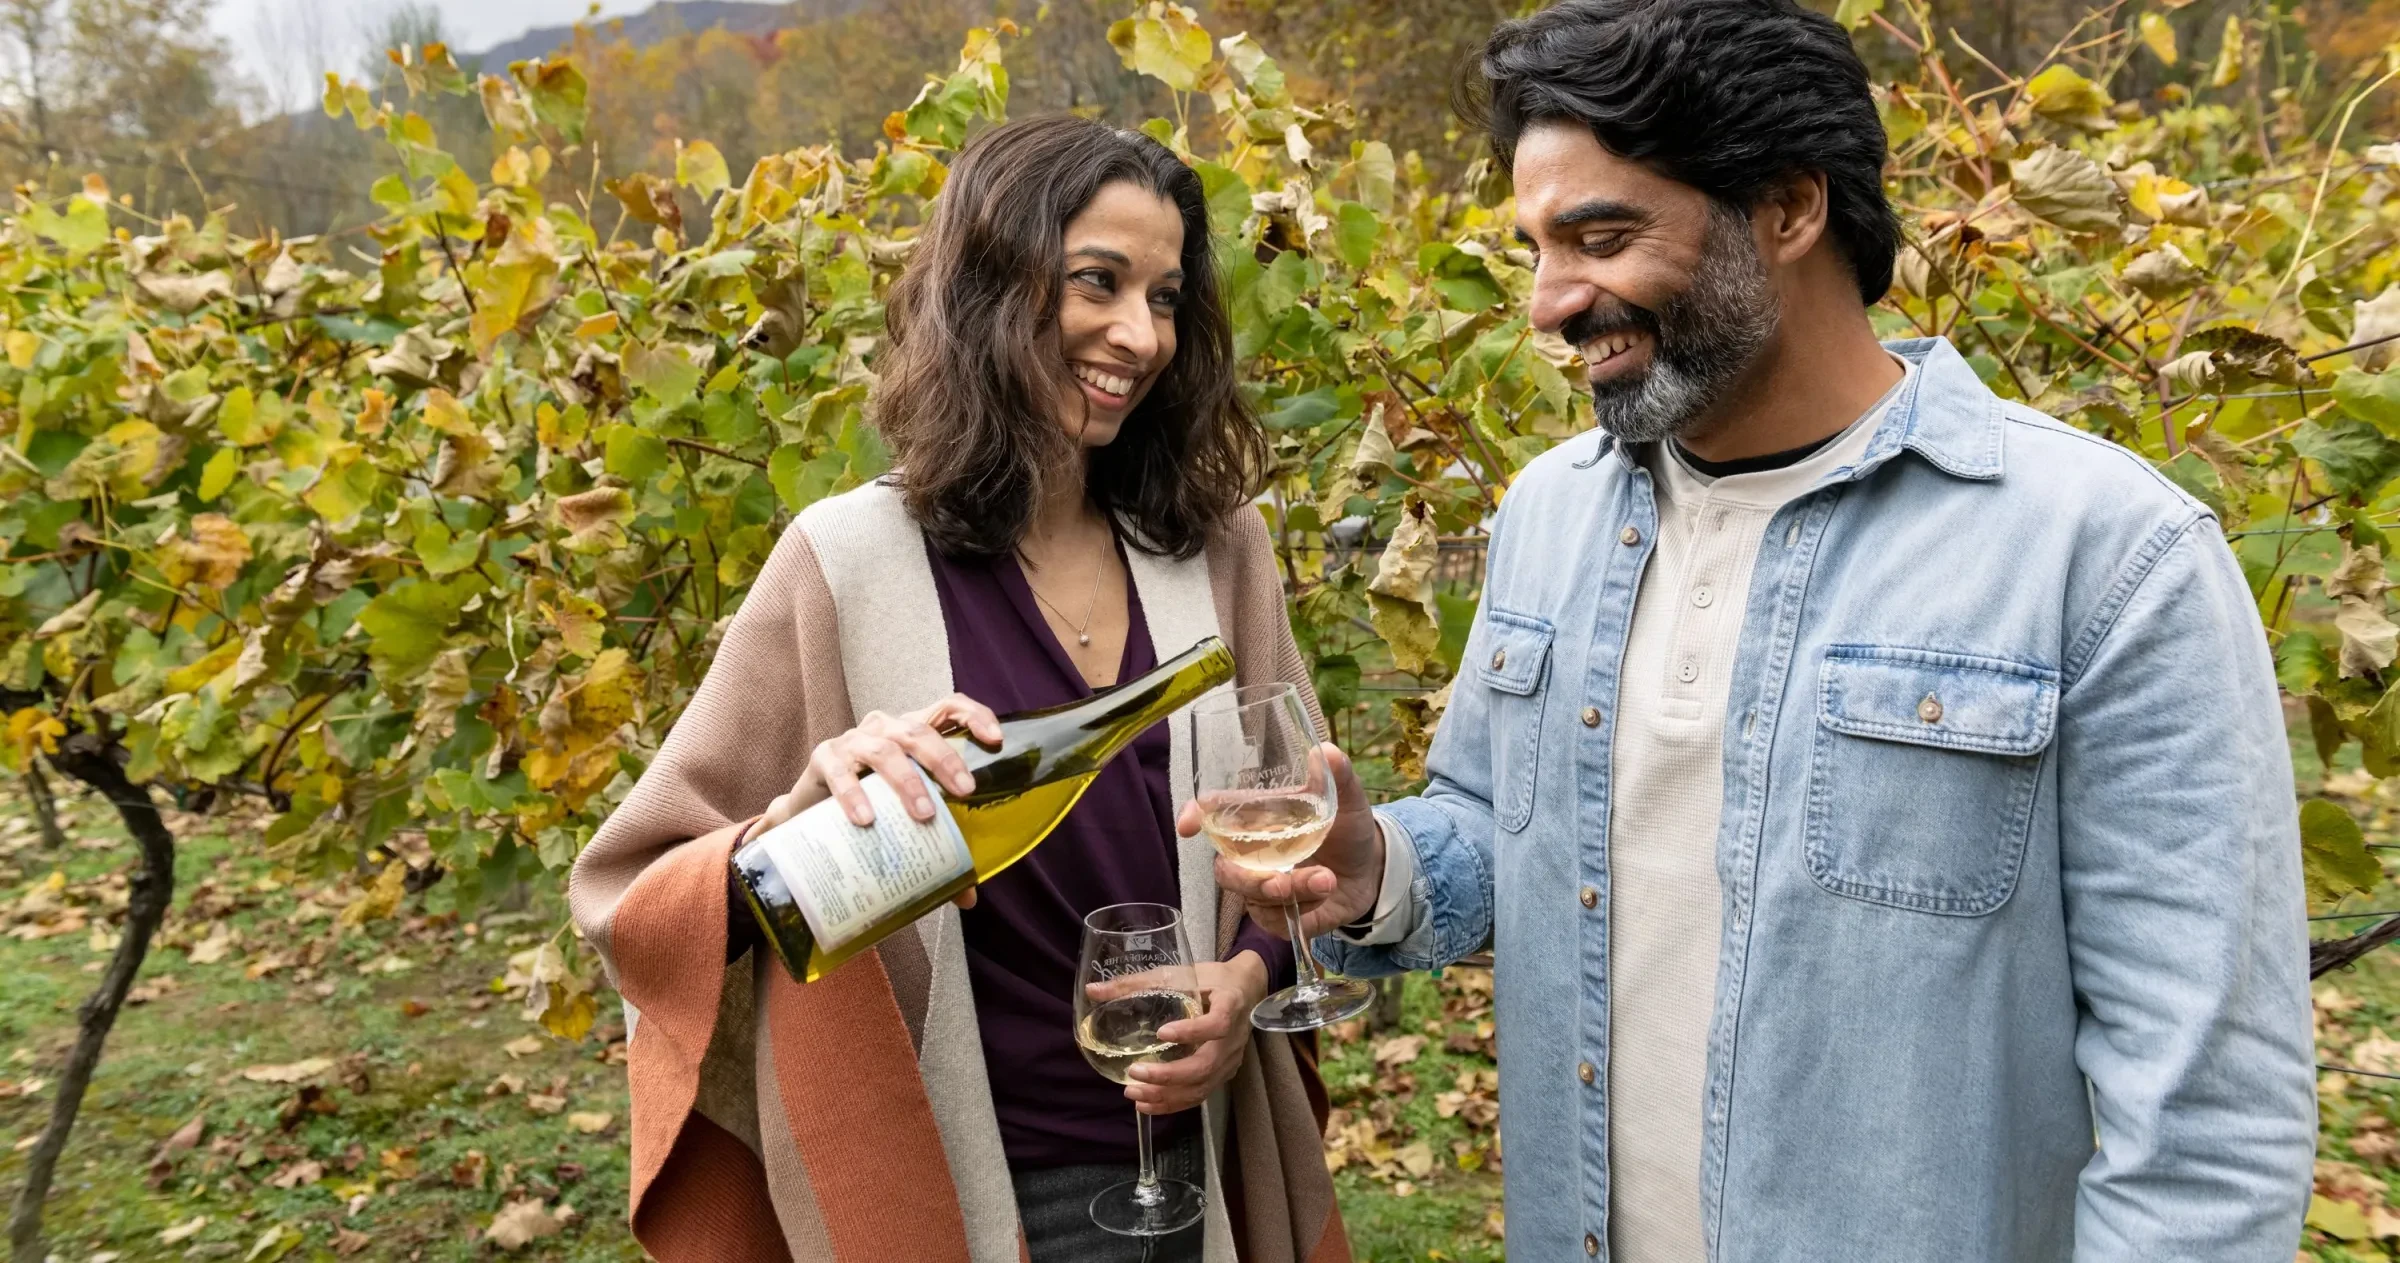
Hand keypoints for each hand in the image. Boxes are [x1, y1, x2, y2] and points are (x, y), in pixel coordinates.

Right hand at [754, 693, 1002, 909]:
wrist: (809, 815)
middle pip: (918, 730)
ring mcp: (853, 740)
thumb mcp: (905, 818)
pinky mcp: (823, 758)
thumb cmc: (870, 806)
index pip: (947, 707)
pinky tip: (867, 819)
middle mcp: (885, 727)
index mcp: (912, 731)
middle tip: (965, 791)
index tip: (995, 739)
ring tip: (924, 814)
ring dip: (907, 780)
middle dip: (945, 759)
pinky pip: (839, 771)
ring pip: (884, 748)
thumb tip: (968, 898)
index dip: (974, 715)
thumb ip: (937, 848)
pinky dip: (854, 794)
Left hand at [1122, 951, 1268, 1114]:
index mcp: (1229, 1005)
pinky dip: (1174, 1103)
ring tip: (1134, 1093)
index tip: (1162, 1033)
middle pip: (1206, 1065)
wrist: (1246, 989)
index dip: (1192, 1032)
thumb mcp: (1179, 973)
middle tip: (1135, 1073)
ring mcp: (1230, 1059)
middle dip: (1169, 1075)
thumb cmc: (1211, 978)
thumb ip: (1137, 982)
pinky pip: (1201, 1093)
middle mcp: (1233, 1038)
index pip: (1216, 1024)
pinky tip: (1147, 1104)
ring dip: (1168, 1094)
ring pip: (1202, 1086)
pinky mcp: (1224, 1073)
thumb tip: (1093, 991)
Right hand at [1182, 742, 1382, 941]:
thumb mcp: (1348, 799)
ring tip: (1326, 880)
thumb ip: (1338, 776)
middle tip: (1280, 882)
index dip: (1193, 817)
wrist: (1372, 870)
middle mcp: (1251, 854)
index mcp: (1257, 818)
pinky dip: (1304, 905)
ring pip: (1253, 898)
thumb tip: (1326, 750)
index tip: (1187, 826)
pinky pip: (1276, 919)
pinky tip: (1327, 891)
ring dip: (1291, 891)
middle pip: (1225, 871)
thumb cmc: (1347, 828)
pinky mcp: (1276, 914)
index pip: (1212, 815)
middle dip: (1248, 880)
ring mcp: (1262, 887)